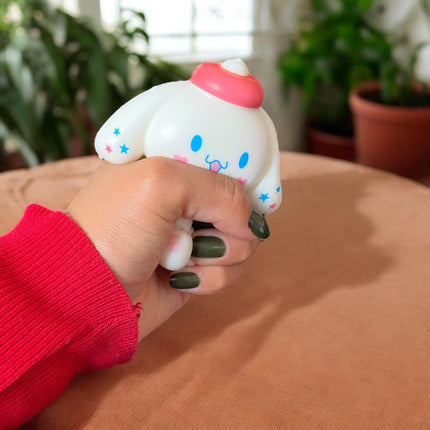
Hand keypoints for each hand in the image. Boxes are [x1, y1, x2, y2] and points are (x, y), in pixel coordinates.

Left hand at [66, 157, 268, 339]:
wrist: (86, 293)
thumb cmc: (111, 228)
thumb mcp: (162, 183)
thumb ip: (219, 188)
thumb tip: (251, 222)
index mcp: (174, 164)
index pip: (229, 161)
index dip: (242, 178)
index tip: (241, 195)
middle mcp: (186, 199)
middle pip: (241, 205)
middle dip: (228, 223)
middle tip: (199, 230)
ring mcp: (193, 235)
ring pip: (242, 241)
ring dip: (217, 253)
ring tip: (179, 257)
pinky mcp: (197, 269)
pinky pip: (230, 271)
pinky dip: (209, 278)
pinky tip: (180, 278)